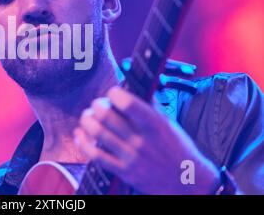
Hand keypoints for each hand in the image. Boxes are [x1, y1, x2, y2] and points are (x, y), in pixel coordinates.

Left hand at [74, 86, 219, 193]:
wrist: (187, 182)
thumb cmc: (178, 148)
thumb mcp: (168, 122)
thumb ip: (150, 104)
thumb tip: (136, 84)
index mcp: (154, 124)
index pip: (128, 104)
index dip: (114, 94)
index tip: (113, 93)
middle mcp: (141, 140)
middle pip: (107, 116)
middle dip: (97, 105)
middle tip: (97, 105)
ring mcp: (131, 157)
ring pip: (98, 133)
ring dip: (87, 120)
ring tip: (88, 116)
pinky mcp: (124, 171)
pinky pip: (96, 156)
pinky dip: (83, 143)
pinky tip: (79, 135)